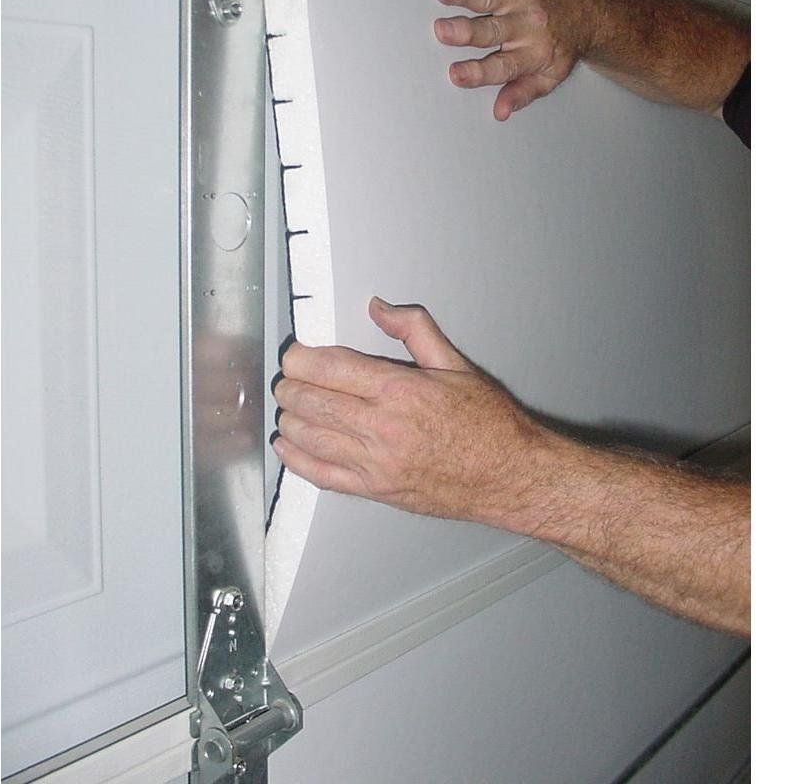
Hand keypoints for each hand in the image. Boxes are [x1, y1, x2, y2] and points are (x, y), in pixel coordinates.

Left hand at [273, 297, 552, 529]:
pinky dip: (297, 458)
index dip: (302, 358)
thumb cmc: (488, 423)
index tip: (295, 354)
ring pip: (310, 437)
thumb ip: (414, 329)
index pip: (330, 368)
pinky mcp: (375, 490)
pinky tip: (287, 445)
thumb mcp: (455, 364)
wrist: (509, 476)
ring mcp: (376, 463)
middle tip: (288, 377)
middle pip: (312, 401)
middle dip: (291, 386)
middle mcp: (383, 427)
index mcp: (400, 390)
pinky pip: (322, 475)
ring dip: (290, 418)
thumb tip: (379, 307)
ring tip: (289, 405)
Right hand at [434, 0, 600, 119]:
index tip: (457, 74)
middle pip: (492, 30)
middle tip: (443, 31)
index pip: (502, 67)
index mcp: (532, 54)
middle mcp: (527, 25)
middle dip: (465, 31)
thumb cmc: (563, 45)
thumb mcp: (550, 77)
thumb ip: (523, 93)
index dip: (478, 72)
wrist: (589, 10)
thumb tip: (501, 111)